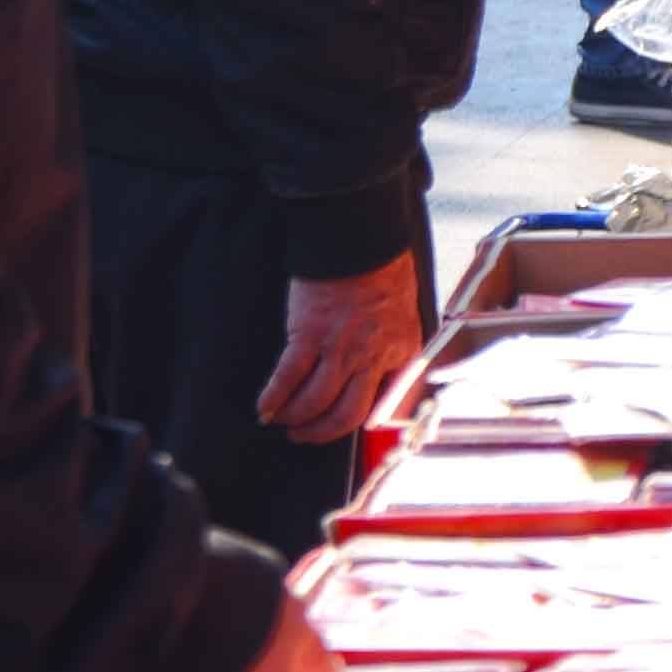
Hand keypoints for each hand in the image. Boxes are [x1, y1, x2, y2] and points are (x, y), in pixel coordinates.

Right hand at [259, 253, 423, 442]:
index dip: (365, 424)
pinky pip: (289, 377)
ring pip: (315, 402)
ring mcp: (339, 348)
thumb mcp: (406, 314)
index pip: (388, 404)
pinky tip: (266, 408)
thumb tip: (382, 376)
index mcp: (401, 351)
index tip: (348, 430)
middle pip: (346, 415)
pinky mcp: (308, 334)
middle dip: (322, 433)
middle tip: (306, 435)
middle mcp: (371, 357)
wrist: (360, 237)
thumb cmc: (383, 269)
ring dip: (296, 418)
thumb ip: (395, 348)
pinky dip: (275, 397)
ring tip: (283, 421)